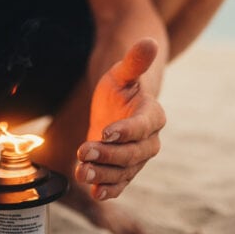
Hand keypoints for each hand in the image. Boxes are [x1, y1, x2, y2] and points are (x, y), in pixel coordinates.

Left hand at [76, 38, 165, 199]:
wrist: (118, 103)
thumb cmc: (121, 84)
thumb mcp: (122, 71)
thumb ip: (134, 61)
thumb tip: (149, 41)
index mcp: (152, 114)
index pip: (143, 126)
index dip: (126, 130)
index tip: (106, 131)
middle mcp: (149, 140)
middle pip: (133, 153)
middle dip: (109, 155)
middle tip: (84, 152)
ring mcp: (137, 157)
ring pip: (125, 171)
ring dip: (104, 175)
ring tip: (82, 173)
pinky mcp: (124, 168)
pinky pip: (120, 183)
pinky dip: (109, 189)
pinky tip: (94, 192)